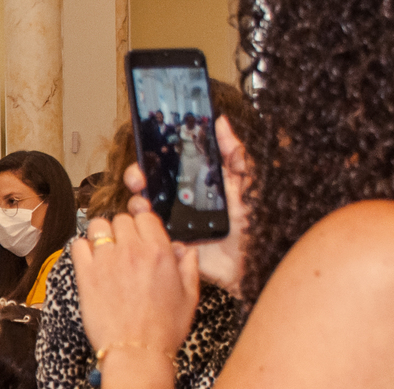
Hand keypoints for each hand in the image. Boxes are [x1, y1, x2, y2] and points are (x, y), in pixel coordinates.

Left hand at [71, 212, 199, 360]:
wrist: (137, 352)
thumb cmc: (164, 329)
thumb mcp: (190, 296)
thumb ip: (188, 267)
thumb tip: (184, 250)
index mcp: (159, 252)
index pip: (145, 216)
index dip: (142, 222)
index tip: (140, 231)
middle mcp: (132, 251)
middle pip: (121, 219)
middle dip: (123, 230)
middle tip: (124, 247)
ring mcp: (107, 261)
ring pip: (98, 226)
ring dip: (101, 234)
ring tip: (105, 251)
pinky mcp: (86, 275)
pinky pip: (78, 246)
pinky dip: (82, 248)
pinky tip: (90, 261)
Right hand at [124, 117, 249, 297]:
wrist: (255, 260)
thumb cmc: (256, 222)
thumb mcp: (248, 181)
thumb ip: (234, 153)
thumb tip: (221, 123)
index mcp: (195, 183)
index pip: (167, 166)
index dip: (152, 157)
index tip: (146, 150)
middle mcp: (180, 202)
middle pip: (147, 184)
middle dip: (136, 177)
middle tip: (139, 178)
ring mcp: (172, 224)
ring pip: (141, 210)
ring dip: (137, 203)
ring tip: (145, 204)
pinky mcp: (169, 245)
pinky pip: (148, 237)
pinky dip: (143, 230)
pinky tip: (150, 226)